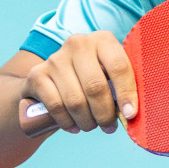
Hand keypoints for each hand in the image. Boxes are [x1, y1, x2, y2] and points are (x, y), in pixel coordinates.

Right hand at [23, 32, 137, 134]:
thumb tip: (132, 115)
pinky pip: (56, 106)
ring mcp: (55, 58)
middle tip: (108, 127)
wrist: (52, 82)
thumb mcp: (110, 77)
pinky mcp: (37, 74)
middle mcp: (78, 43)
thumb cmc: (91, 81)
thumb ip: (124, 90)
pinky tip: (73, 126)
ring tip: (91, 126)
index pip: (119, 66)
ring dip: (86, 122)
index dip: (127, 94)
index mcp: (103, 40)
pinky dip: (67, 122)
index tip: (130, 115)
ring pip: (75, 101)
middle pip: (95, 87)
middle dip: (105, 114)